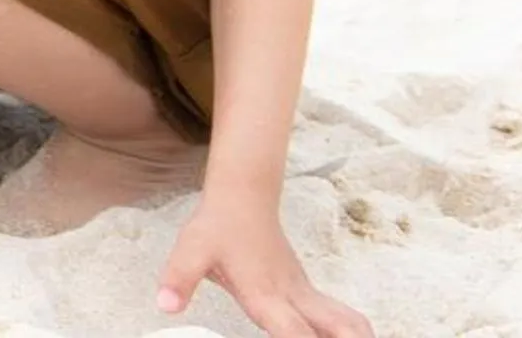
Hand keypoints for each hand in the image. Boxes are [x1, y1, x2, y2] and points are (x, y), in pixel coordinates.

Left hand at [159, 191, 373, 336]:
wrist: (243, 198)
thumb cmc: (219, 227)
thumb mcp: (191, 250)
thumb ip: (179, 278)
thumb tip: (166, 305)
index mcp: (266, 295)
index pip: (294, 332)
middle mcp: (293, 298)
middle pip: (341, 329)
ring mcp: (305, 295)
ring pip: (349, 322)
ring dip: (356, 336)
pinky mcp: (308, 292)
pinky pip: (339, 318)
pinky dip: (348, 333)